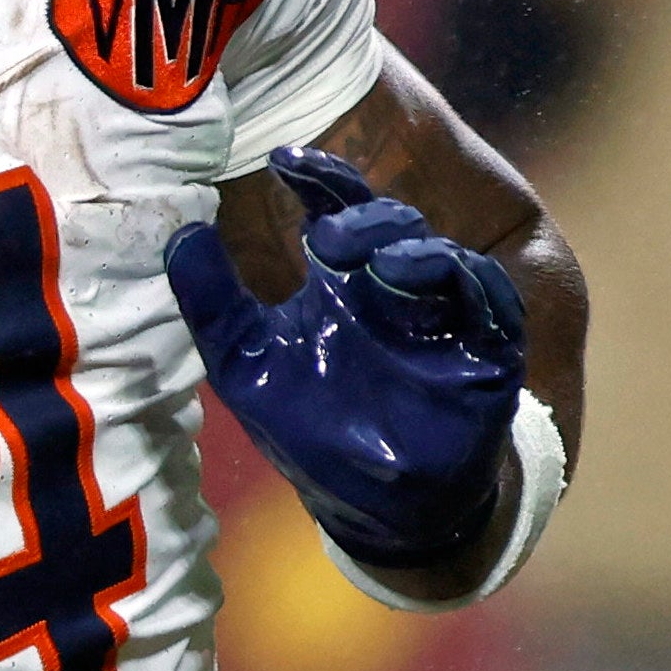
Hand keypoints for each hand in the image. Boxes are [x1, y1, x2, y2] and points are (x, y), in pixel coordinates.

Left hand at [162, 148, 525, 571]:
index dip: (318, 177)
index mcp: (340, 281)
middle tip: (331, 235)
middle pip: (391, 222)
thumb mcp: (246, 367)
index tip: (284, 160)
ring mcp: (443, 315)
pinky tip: (438, 280)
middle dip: (364, 217)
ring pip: (441, 254)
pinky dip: (468, 280)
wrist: (379, 511)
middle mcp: (392, 287)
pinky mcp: (488, 347)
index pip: (335, 208)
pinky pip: (492, 299)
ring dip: (414, 247)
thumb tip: (179, 235)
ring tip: (383, 263)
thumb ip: (214, 305)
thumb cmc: (312, 435)